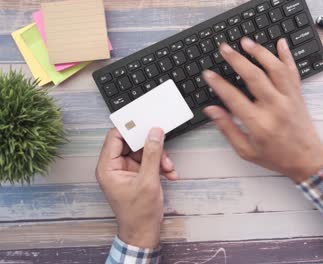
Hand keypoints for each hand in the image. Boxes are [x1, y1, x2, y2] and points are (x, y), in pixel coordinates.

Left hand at [96, 128, 176, 247]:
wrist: (144, 232)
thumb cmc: (138, 214)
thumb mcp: (148, 181)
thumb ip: (152, 154)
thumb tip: (154, 133)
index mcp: (108, 167)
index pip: (115, 137)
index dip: (130, 128)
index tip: (145, 122)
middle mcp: (115, 167)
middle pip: (132, 143)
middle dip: (151, 147)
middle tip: (162, 146)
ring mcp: (127, 170)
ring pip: (144, 151)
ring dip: (159, 157)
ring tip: (168, 167)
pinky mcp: (138, 174)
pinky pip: (150, 161)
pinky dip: (161, 165)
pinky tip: (169, 173)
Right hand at [203, 38, 322, 182]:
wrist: (307, 159)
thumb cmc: (277, 157)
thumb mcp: (246, 150)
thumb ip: (228, 129)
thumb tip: (212, 110)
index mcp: (259, 123)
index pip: (234, 97)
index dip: (218, 84)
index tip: (208, 74)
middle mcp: (275, 107)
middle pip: (254, 76)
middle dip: (236, 60)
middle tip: (224, 49)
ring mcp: (288, 98)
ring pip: (274, 68)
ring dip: (259, 52)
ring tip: (246, 42)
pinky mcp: (298, 95)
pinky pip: (293, 71)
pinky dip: (287, 55)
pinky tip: (280, 43)